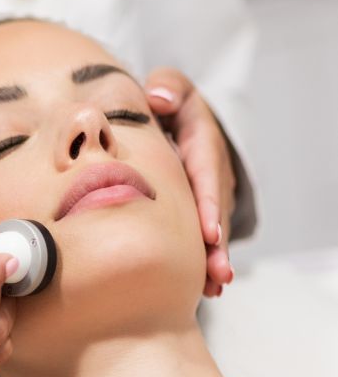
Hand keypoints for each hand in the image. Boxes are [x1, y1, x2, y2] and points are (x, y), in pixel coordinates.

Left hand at [145, 68, 235, 297]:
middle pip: (215, 214)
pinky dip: (202, 263)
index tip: (208, 233)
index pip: (205, 178)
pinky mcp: (198, 213)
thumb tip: (159, 100)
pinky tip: (204, 289)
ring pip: (211, 233)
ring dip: (213, 261)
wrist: (176, 123)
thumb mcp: (173, 90)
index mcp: (202, 148)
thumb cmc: (170, 108)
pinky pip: (201, 240)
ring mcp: (207, 197)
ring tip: (213, 287)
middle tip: (217, 274)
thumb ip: (169, 88)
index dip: (208, 206)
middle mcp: (211, 177)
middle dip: (216, 247)